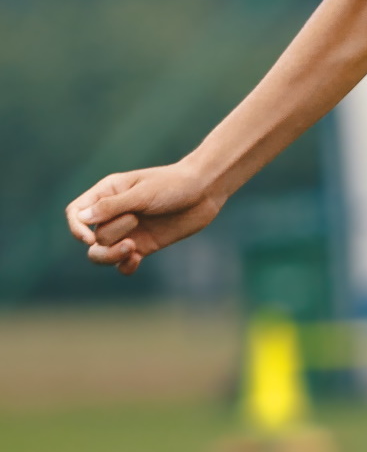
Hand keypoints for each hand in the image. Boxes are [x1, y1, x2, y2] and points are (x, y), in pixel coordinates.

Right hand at [65, 161, 221, 275]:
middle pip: (91, 237)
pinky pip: (122, 263)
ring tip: (133, 248)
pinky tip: (136, 259)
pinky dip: (125, 266)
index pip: (76, 213)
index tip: (90, 239)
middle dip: (109, 234)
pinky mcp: (142, 245)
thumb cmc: (173, 185)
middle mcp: (113, 213)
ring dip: (113, 255)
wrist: (204, 192)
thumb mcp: (142, 194)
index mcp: (107, 192)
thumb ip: (112, 207)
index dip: (77, 228)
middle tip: (135, 220)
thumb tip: (81, 219)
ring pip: (103, 253)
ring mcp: (128, 231)